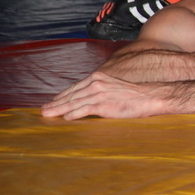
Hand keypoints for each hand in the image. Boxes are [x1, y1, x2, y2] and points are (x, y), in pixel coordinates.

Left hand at [40, 72, 166, 119]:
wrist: (150, 96)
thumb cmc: (134, 94)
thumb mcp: (114, 87)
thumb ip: (101, 90)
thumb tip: (90, 99)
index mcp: (99, 77)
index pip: (75, 87)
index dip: (62, 95)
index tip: (53, 100)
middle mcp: (96, 83)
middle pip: (71, 95)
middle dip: (56, 103)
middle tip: (44, 110)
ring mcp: (99, 94)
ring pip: (74, 103)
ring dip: (59, 109)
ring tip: (49, 114)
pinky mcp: (103, 105)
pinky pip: (84, 110)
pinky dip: (73, 114)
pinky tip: (66, 118)